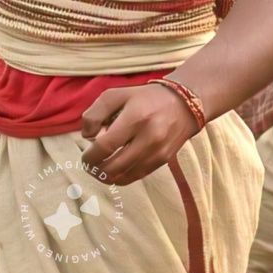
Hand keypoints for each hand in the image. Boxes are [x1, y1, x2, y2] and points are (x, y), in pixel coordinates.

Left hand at [80, 84, 198, 185]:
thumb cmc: (147, 97)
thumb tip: (87, 136)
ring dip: (107, 176)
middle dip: (95, 169)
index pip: (104, 147)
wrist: (186, 102)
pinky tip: (118, 167)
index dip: (89, 156)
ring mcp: (157, 151)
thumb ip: (95, 112)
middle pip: (111, 168)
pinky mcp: (163, 160)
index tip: (86, 154)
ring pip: (122, 178)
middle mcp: (149, 137)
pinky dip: (121, 176)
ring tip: (103, 166)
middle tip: (92, 163)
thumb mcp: (118, 94)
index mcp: (136, 117)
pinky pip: (134, 177)